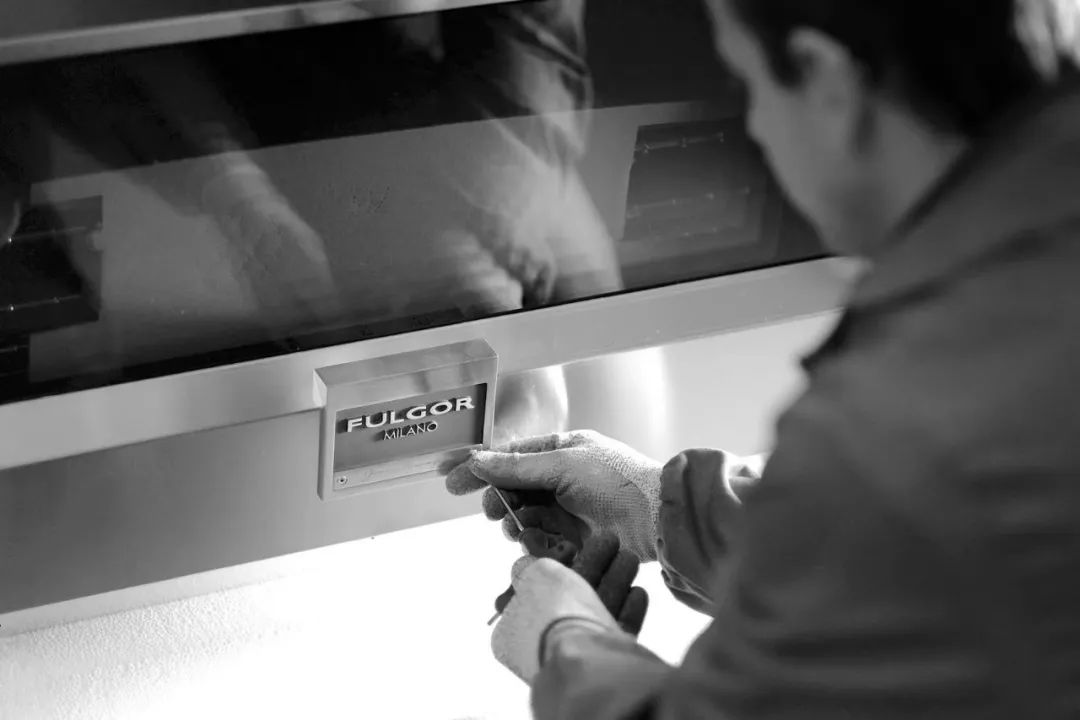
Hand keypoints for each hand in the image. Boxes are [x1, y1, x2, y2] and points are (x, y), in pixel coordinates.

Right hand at [446, 430, 663, 561]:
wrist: (659, 520)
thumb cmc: (619, 481)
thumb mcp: (564, 464)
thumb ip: (518, 466)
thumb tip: (478, 460)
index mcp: (562, 450)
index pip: (510, 456)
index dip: (481, 468)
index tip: (451, 480)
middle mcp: (563, 477)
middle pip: (514, 490)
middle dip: (500, 501)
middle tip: (493, 513)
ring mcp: (569, 509)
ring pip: (525, 517)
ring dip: (518, 523)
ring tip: (521, 528)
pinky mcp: (575, 537)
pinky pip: (542, 539)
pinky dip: (538, 542)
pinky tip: (542, 543)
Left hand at [492, 543, 640, 682]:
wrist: (587, 657)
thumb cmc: (555, 614)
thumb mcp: (537, 575)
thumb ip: (531, 566)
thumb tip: (523, 566)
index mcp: (511, 632)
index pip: (532, 592)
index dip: (553, 565)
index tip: (572, 548)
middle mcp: (538, 646)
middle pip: (569, 598)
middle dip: (594, 566)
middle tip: (612, 543)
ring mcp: (571, 657)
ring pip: (595, 612)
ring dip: (614, 581)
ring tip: (630, 557)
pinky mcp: (603, 666)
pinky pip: (614, 633)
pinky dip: (627, 612)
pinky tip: (638, 592)